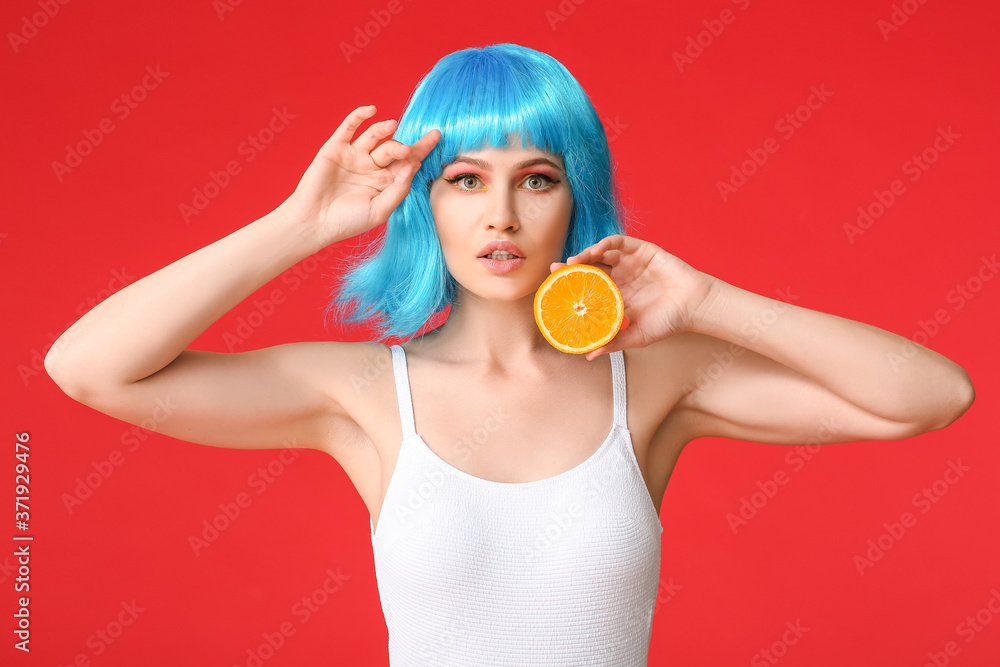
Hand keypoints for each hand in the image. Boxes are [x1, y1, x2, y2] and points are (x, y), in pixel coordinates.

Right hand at [280, 104, 439, 246]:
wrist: (313, 221)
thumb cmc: (347, 221)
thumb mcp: (380, 209)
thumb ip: (398, 188)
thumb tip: (413, 165)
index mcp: (385, 182)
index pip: (407, 163)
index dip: (421, 151)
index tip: (436, 137)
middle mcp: (372, 167)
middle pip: (394, 149)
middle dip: (404, 147)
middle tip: (407, 150)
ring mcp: (354, 156)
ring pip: (374, 137)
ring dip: (384, 130)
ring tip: (392, 126)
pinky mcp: (336, 148)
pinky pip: (349, 128)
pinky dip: (359, 116)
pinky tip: (372, 111)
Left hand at [549, 234, 716, 359]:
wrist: (694, 307)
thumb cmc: (667, 322)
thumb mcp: (636, 336)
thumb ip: (613, 342)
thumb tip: (588, 355)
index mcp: (616, 295)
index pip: (588, 288)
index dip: (572, 286)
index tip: (554, 289)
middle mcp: (620, 277)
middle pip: (590, 268)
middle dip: (572, 268)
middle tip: (556, 271)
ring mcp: (630, 263)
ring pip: (601, 253)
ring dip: (586, 254)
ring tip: (573, 262)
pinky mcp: (642, 251)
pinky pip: (620, 242)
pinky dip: (605, 243)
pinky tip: (595, 250)